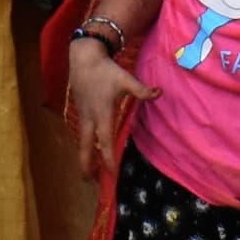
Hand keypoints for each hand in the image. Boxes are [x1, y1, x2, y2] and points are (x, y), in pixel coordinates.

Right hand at [67, 40, 157, 167]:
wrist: (83, 58)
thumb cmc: (105, 70)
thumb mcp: (125, 79)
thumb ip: (142, 90)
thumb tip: (160, 92)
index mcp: (102, 114)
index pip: (104, 141)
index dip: (107, 158)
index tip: (111, 173)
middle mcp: (89, 118)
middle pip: (85, 147)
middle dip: (86, 164)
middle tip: (87, 181)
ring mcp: (82, 115)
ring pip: (81, 141)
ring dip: (84, 156)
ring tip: (88, 172)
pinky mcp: (80, 111)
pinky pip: (82, 132)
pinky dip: (84, 144)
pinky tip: (88, 150)